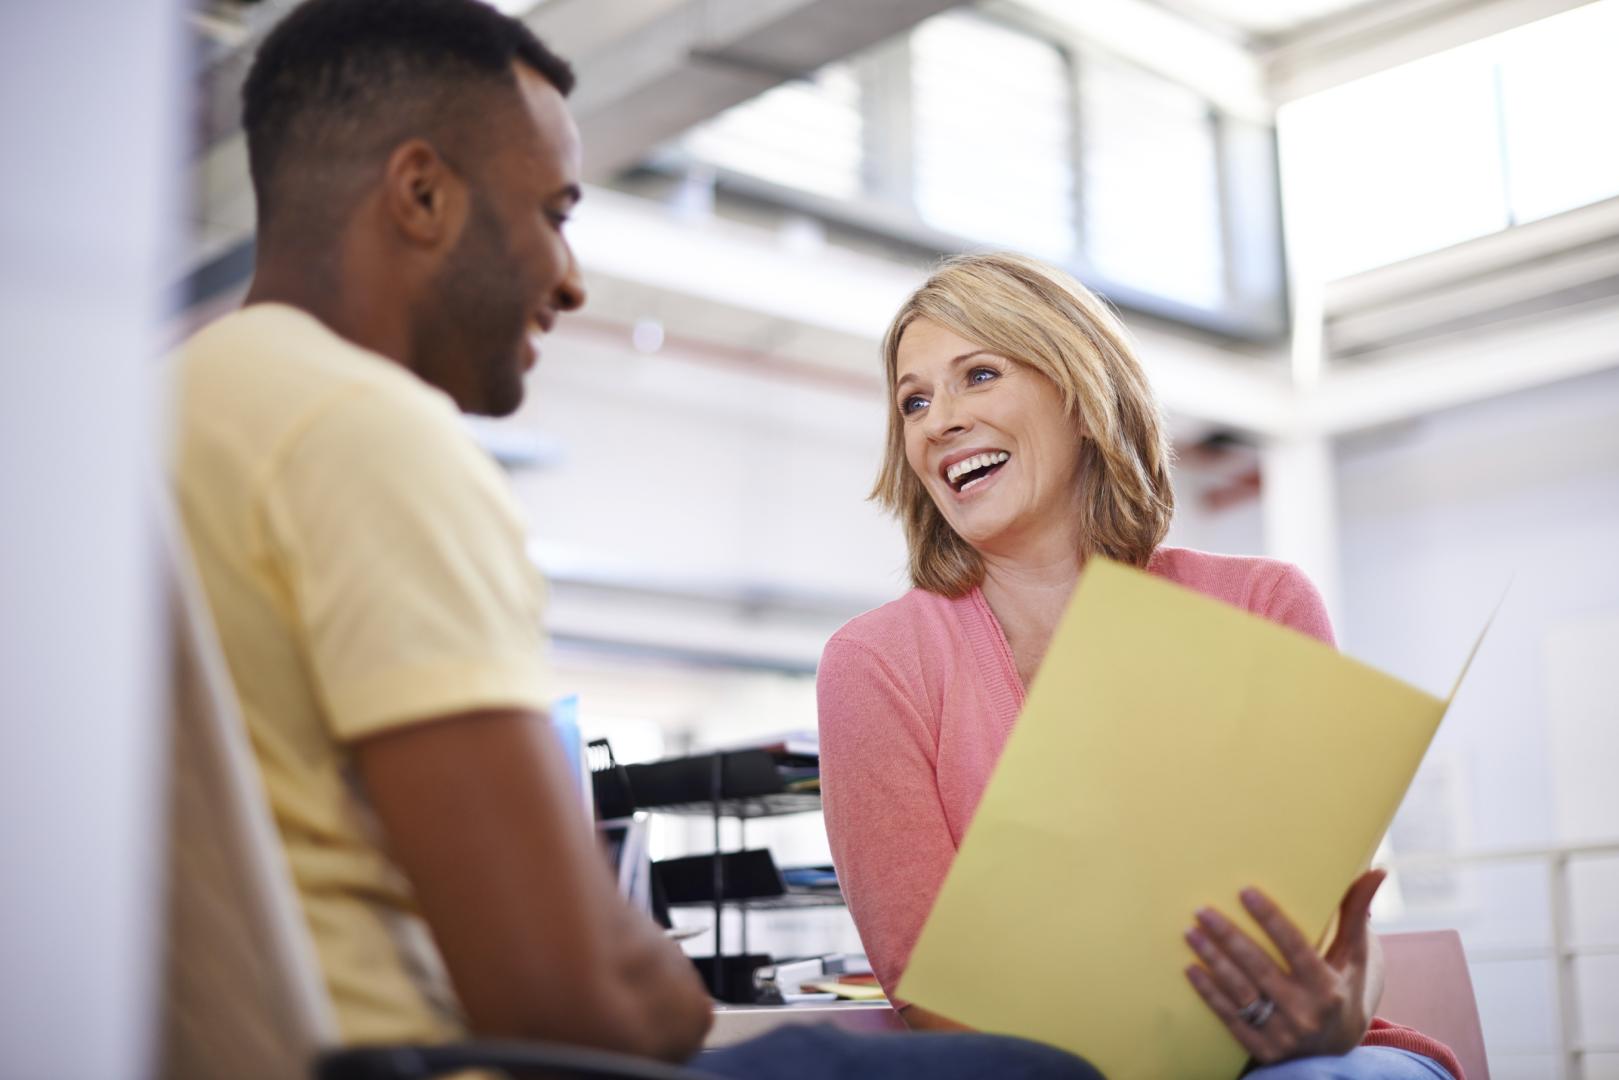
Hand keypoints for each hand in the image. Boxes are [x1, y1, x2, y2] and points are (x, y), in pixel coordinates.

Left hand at [1182, 869, 1385, 1064]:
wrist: (1337, 1050)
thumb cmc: (1345, 988)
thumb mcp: (1355, 956)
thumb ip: (1355, 914)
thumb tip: (1377, 870)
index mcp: (1329, 988)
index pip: (1296, 948)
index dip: (1271, 919)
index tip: (1245, 891)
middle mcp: (1306, 1014)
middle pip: (1260, 969)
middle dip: (1228, 937)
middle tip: (1202, 910)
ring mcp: (1283, 1036)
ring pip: (1240, 992)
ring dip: (1212, 961)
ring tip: (1191, 932)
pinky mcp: (1263, 1050)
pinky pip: (1230, 1019)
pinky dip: (1209, 993)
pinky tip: (1191, 969)